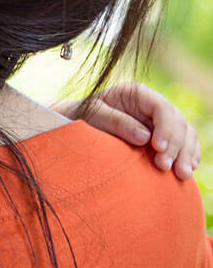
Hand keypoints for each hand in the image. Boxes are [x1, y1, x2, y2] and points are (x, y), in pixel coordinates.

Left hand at [53, 82, 200, 179]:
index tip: (158, 147)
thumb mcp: (94, 115)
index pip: (161, 108)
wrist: (77, 123)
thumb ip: (116, 122)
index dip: (165, 128)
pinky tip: (188, 168)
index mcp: (137, 93)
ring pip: (186, 134)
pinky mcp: (164, 136)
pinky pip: (186, 144)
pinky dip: (189, 155)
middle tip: (165, 166)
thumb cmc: (84, 116)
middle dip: (176, 146)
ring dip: (186, 154)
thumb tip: (145, 137)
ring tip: (181, 174)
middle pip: (177, 122)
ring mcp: (160, 121)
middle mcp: (153, 105)